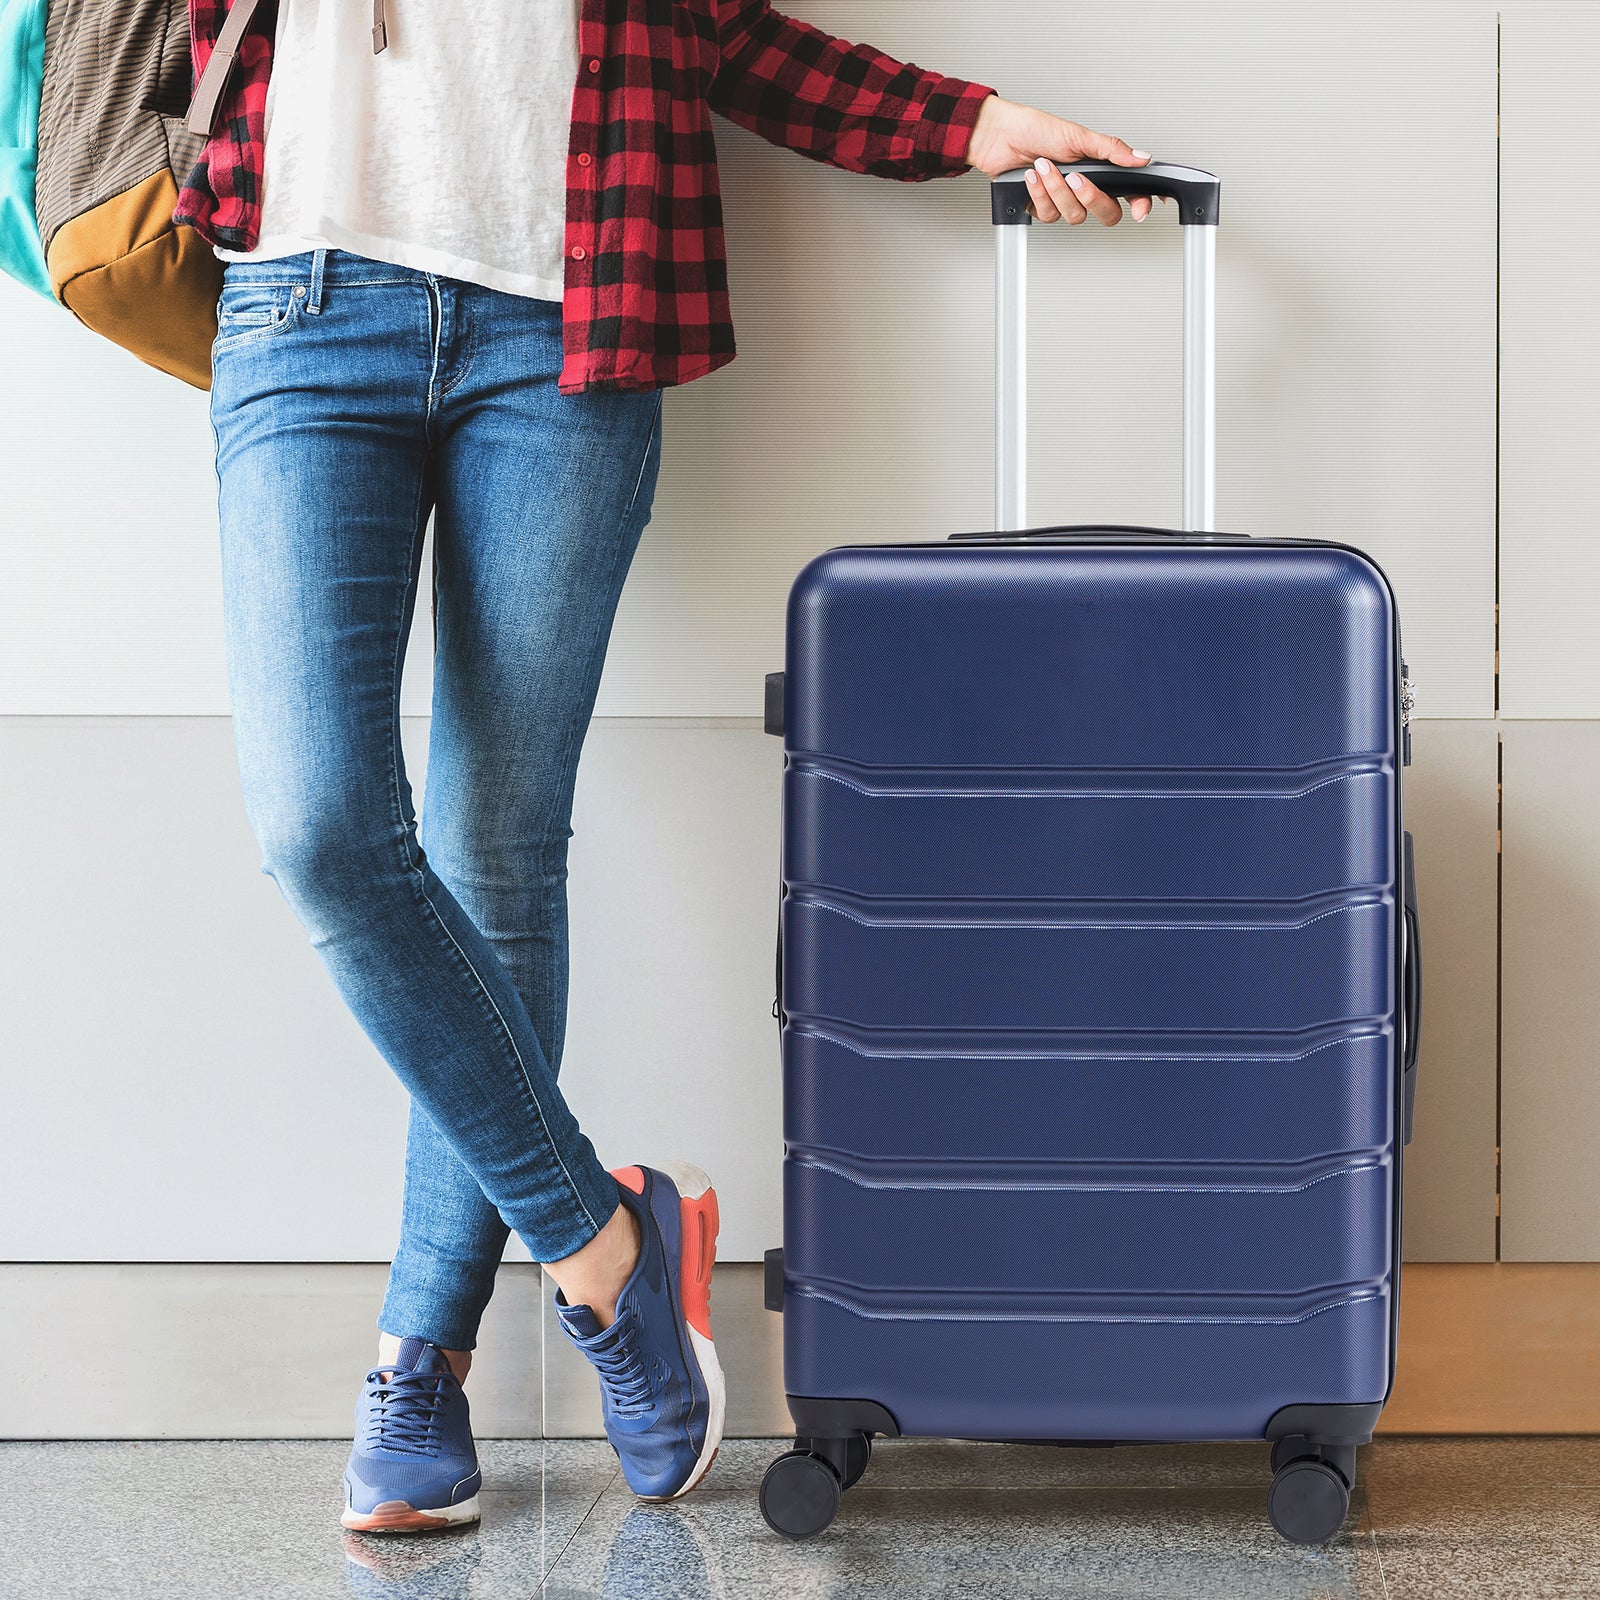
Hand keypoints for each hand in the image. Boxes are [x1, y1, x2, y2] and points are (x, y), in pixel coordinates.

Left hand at [965, 96, 1154, 224]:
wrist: (1001, 137)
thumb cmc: (1036, 130)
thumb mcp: (1079, 136)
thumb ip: (1111, 150)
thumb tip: (1141, 157)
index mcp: (1100, 168)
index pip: (1128, 192)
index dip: (1139, 203)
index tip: (1140, 209)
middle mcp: (1085, 187)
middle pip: (1106, 213)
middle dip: (1090, 198)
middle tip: (1075, 178)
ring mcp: (1064, 200)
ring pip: (1074, 215)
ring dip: (1056, 190)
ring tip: (1044, 166)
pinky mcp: (1043, 208)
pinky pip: (1049, 215)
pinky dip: (1039, 194)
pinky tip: (1032, 177)